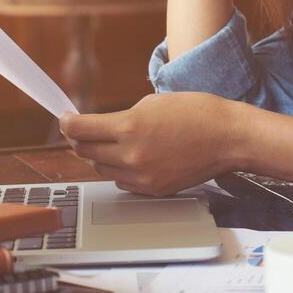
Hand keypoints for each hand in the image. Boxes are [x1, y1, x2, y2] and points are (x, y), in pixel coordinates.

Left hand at [59, 93, 245, 195]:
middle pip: (85, 152)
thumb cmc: (196, 113)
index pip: (80, 130)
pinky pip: (122, 181)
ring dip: (99, 156)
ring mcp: (142, 177)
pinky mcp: (152, 189)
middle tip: (81, 130)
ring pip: (101, 170)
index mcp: (130, 127)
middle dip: (80, 139)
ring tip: (111, 142)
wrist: (227, 138)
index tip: (65, 118)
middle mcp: (131, 156)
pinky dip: (119, 170)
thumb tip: (98, 126)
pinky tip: (132, 157)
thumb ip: (121, 117)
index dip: (67, 123)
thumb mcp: (151, 103)